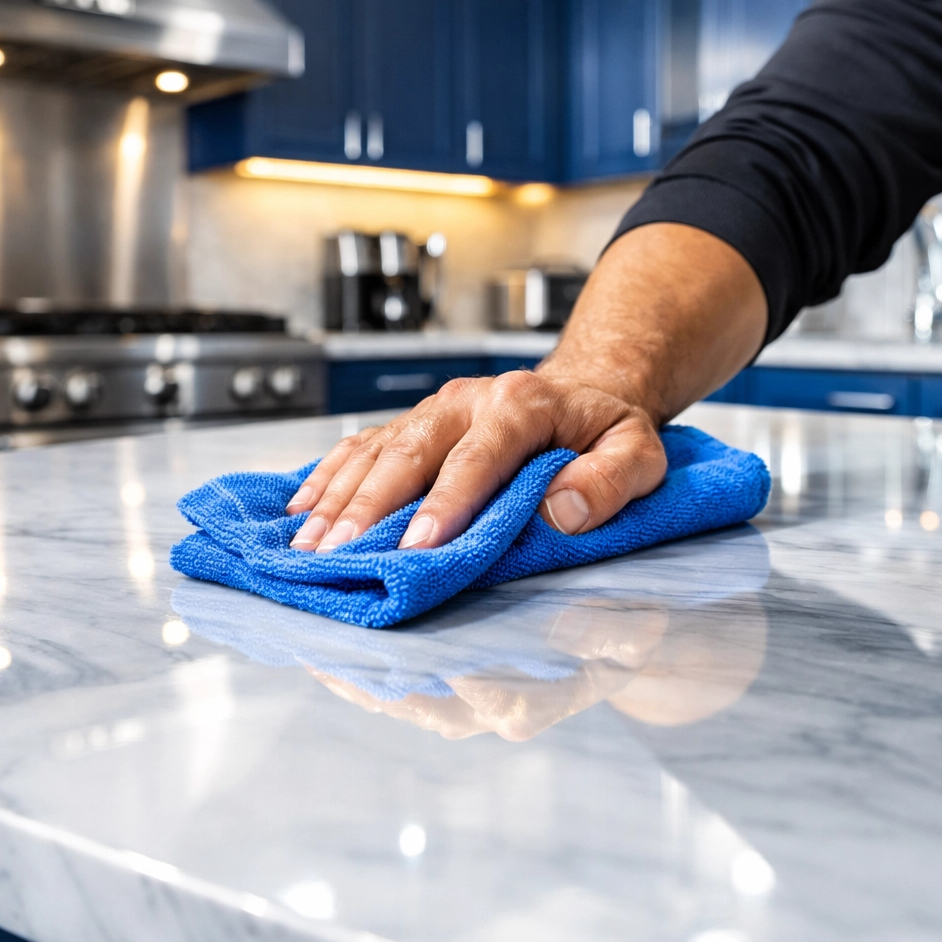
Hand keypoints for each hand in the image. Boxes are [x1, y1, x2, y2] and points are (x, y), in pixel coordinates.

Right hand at [286, 369, 666, 551]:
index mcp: (521, 405)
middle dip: (370, 505)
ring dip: (338, 496)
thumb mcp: (638, 453)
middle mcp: (467, 401)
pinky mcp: (413, 422)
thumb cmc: (605, 429)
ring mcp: (433, 410)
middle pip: (409, 451)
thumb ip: (611, 480)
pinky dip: (328, 476)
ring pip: (375, 449)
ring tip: (307, 542)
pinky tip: (303, 508)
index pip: (477, 457)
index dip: (446, 502)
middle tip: (340, 552)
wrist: (582, 390)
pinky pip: (362, 444)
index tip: (419, 544)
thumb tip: (562, 511)